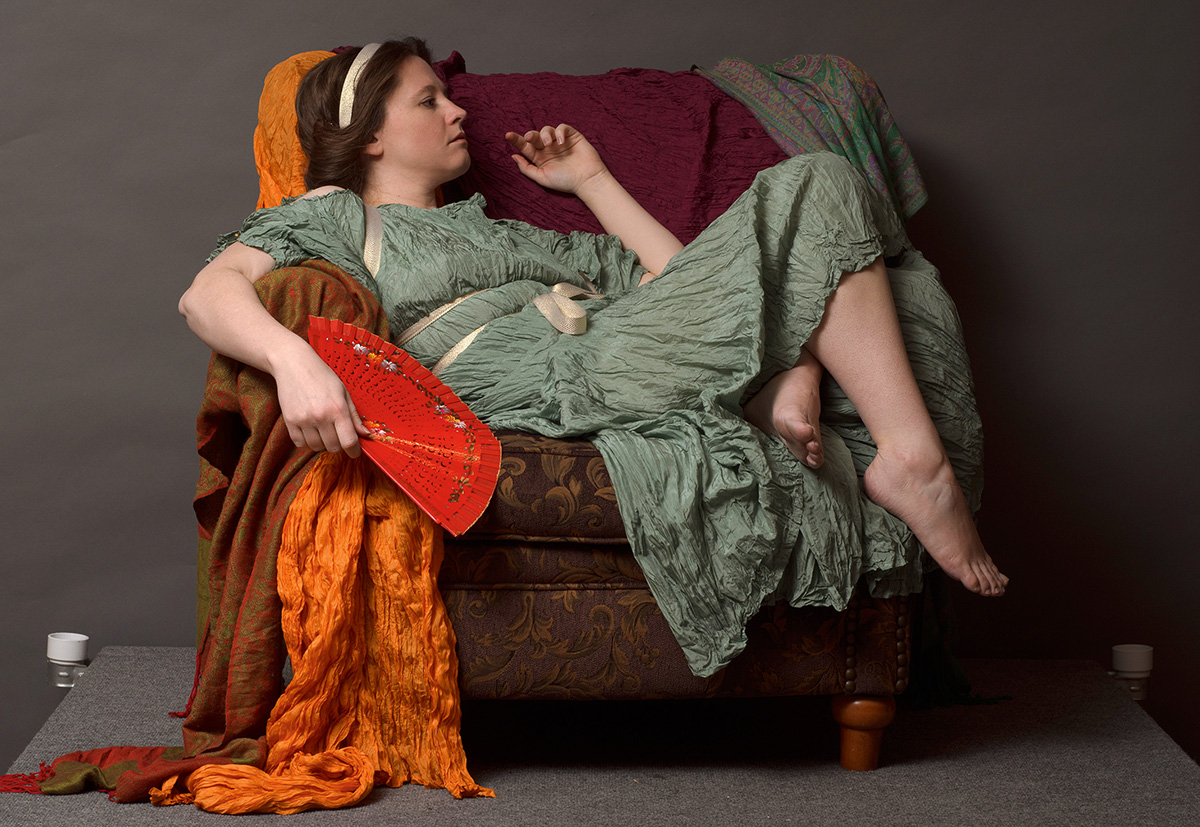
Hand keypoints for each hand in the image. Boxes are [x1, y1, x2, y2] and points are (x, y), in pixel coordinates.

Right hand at [271, 342, 368, 456]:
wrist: (294, 364)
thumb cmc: (322, 376)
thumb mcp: (343, 392)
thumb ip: (354, 416)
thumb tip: (365, 435)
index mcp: (338, 409)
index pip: (349, 442)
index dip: (354, 451)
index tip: (354, 452)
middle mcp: (321, 416)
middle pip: (333, 447)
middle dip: (338, 444)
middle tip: (336, 433)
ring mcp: (304, 420)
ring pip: (316, 447)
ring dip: (321, 443)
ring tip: (322, 428)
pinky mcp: (289, 421)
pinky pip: (300, 444)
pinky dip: (306, 441)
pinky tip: (310, 429)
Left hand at [506, 124, 609, 194]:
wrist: (587, 180)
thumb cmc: (565, 181)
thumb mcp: (542, 177)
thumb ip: (527, 168)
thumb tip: (513, 156)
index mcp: (540, 158)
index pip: (525, 147)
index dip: (516, 140)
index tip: (507, 136)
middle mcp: (548, 148)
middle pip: (534, 136)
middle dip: (530, 135)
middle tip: (529, 138)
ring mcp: (560, 142)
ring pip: (547, 130)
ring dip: (545, 134)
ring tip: (549, 144)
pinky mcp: (572, 136)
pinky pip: (562, 128)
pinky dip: (560, 132)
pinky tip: (561, 142)